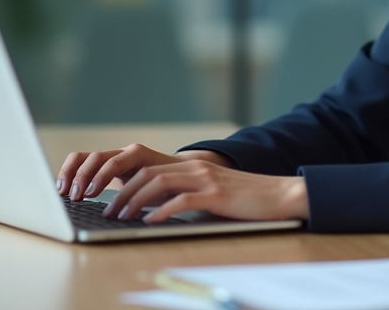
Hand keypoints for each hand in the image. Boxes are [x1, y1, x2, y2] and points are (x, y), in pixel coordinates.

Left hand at [103, 159, 308, 223]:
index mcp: (193, 166)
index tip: (112, 201)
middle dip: (123, 193)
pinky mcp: (216, 194)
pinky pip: (182, 200)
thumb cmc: (245, 199)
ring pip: (159, 183)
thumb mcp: (212, 193)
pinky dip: (162, 211)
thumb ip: (188, 195)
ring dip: (135, 201)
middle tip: (109, 211)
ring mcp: (206, 179)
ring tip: (122, 217)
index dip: (126, 184)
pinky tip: (150, 221)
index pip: (149, 169)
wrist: (279, 194)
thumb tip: (158, 210)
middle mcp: (196, 167)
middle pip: (147, 174)